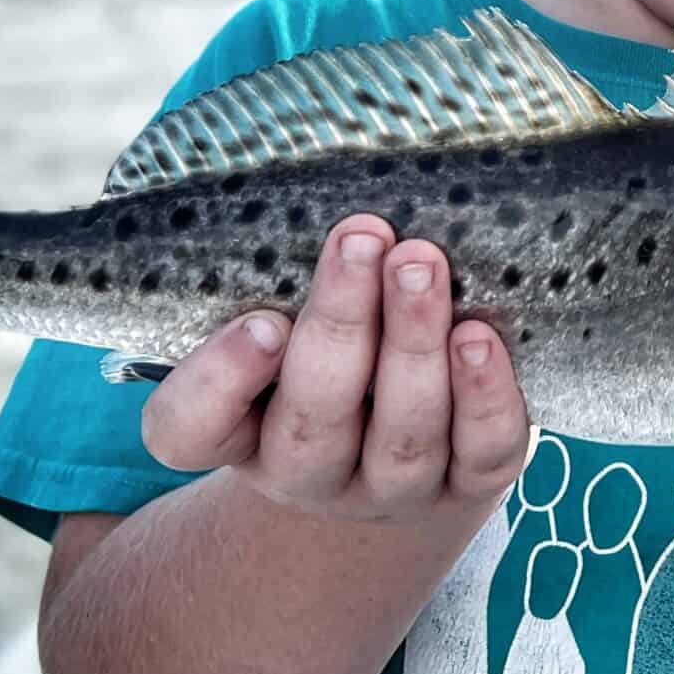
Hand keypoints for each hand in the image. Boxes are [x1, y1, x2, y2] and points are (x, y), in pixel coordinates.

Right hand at [139, 215, 530, 521]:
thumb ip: (281, 272)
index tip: (260, 321)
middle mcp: (305, 471)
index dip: (220, 381)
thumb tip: (323, 184)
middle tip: (362, 237)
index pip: (189, 429)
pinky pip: (479, 451)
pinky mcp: (465, 485)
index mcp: (237, 431)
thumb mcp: (283, 313)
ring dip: (414, 343)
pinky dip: (484, 394)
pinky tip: (481, 337)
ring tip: (422, 266)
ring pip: (401, 434)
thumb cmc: (325, 350)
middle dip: (341, 323)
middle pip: (312, 418)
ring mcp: (389, 489)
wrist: (401, 441)